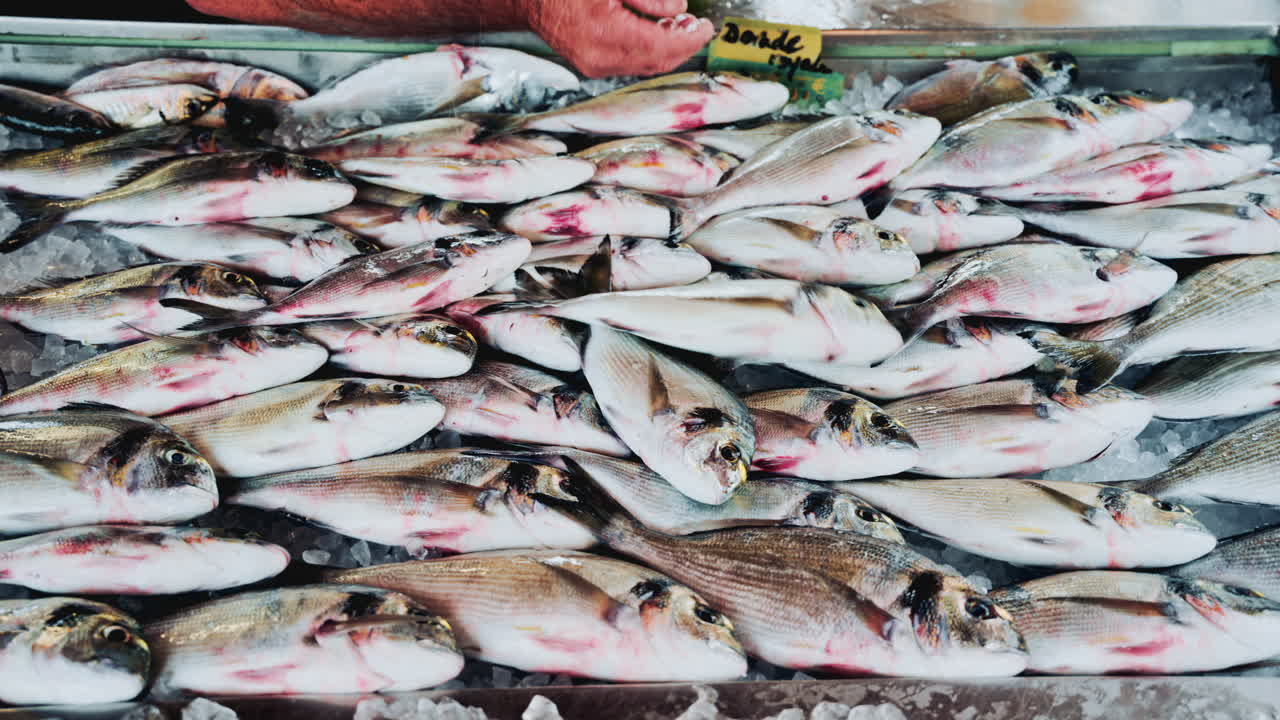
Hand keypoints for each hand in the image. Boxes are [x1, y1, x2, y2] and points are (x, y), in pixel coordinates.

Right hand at [523, 0, 714, 77]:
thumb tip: (678, 9)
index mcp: (605, 33)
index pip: (661, 45)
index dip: (689, 39)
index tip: (706, 28)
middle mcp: (599, 58)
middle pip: (657, 62)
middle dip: (683, 47)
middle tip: (698, 28)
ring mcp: (595, 66)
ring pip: (646, 66)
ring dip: (668, 51)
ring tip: (681, 29)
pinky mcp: (593, 66)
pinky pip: (632, 65)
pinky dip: (650, 52)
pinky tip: (658, 34)